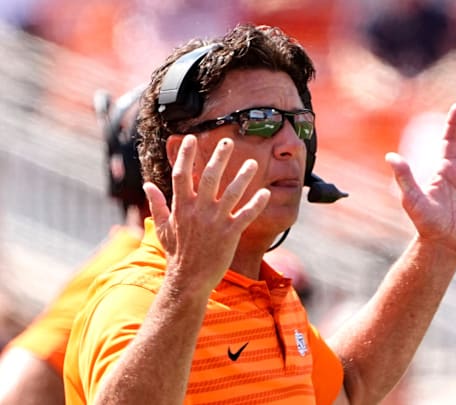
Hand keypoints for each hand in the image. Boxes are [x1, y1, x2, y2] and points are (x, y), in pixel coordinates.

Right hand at [143, 135, 269, 294]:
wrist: (187, 280)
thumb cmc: (176, 254)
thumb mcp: (162, 228)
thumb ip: (157, 204)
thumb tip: (148, 185)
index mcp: (181, 207)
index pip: (182, 175)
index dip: (186, 156)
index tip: (191, 138)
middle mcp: (198, 210)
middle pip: (210, 177)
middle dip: (219, 157)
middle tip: (228, 141)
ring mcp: (215, 221)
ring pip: (232, 193)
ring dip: (243, 176)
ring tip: (253, 162)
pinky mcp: (230, 233)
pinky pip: (246, 215)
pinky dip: (257, 204)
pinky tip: (266, 192)